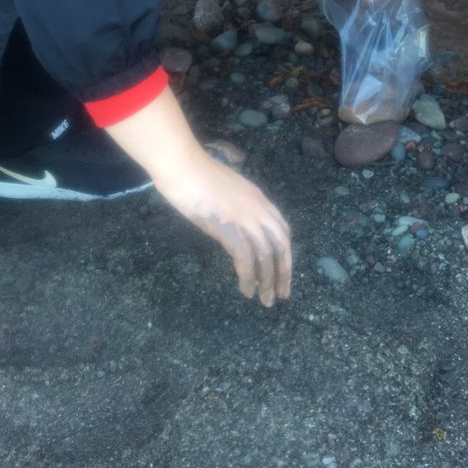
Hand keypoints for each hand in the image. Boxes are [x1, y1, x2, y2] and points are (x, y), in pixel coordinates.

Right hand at [155, 149, 291, 305]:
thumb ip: (236, 206)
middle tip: (282, 294)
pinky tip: (246, 291)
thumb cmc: (196, 174)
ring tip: (265, 301)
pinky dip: (248, 277)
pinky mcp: (230, 228)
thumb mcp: (226, 191)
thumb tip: (236, 225)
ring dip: (267, 281)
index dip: (285, 252)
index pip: (282, 228)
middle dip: (284, 271)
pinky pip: (246, 258)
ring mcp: (245, 217)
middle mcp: (258, 208)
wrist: (183, 166)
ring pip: (266, 255)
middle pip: (281, 244)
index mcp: (258, 198)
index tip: (283, 271)